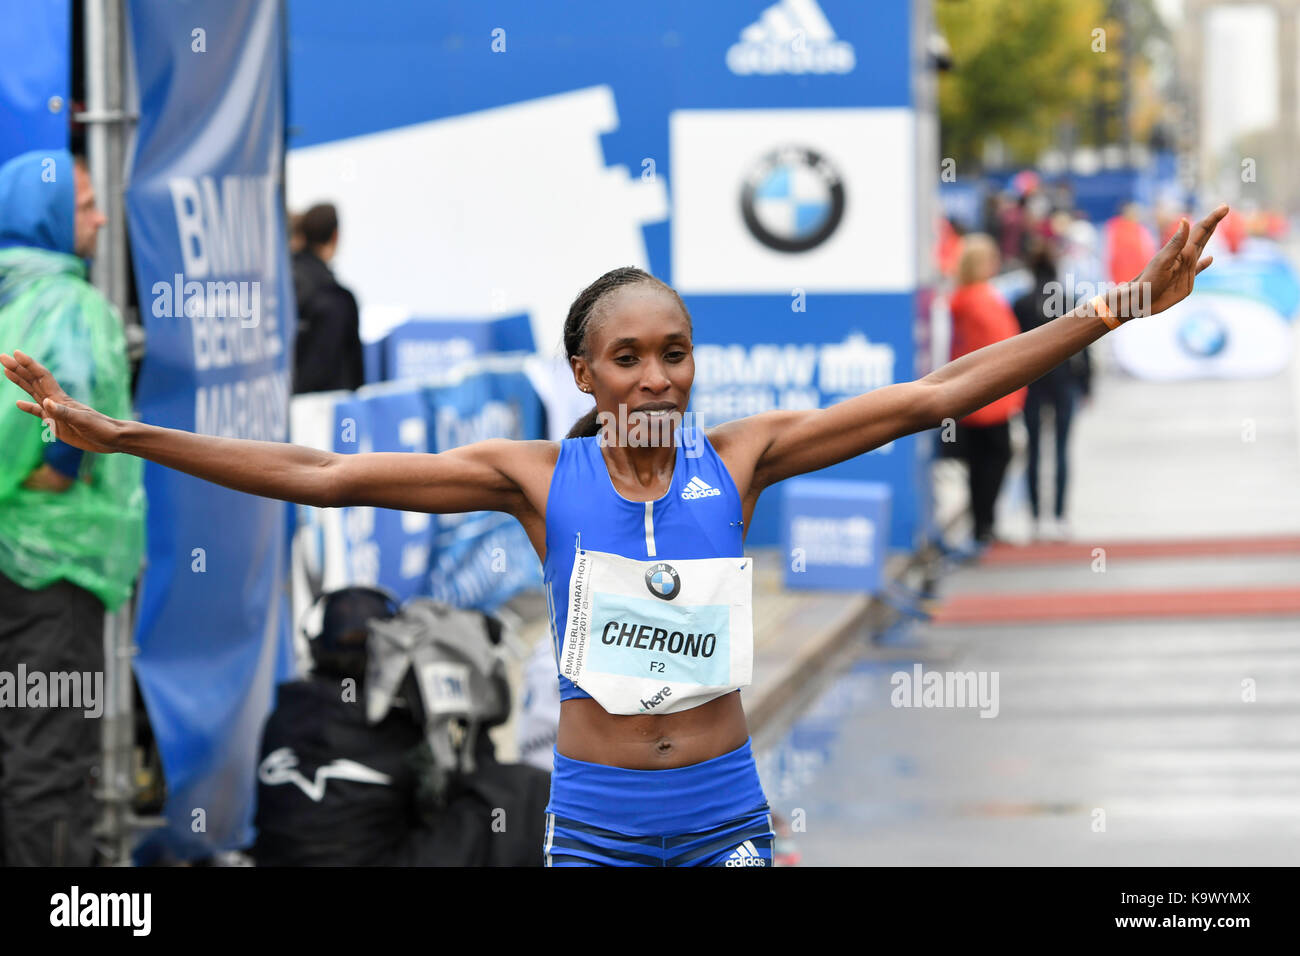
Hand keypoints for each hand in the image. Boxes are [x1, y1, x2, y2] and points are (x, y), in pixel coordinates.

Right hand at [1, 349, 122, 453]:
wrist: (112, 439)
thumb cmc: (101, 428)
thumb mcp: (82, 421)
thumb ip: (63, 413)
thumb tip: (45, 403)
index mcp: (61, 399)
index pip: (41, 377)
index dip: (29, 365)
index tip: (16, 353)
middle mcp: (56, 402)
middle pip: (33, 381)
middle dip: (18, 368)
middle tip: (3, 356)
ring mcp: (55, 411)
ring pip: (33, 392)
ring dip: (20, 381)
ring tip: (7, 370)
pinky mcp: (56, 423)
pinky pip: (38, 413)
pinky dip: (28, 408)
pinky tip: (19, 404)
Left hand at [1122, 204, 1227, 318]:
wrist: (1139, 301)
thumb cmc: (1148, 282)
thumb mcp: (1163, 261)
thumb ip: (1176, 243)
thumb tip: (1185, 220)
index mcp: (1182, 251)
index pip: (1200, 231)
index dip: (1213, 219)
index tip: (1225, 207)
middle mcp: (1185, 258)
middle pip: (1202, 236)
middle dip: (1213, 222)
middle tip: (1224, 208)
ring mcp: (1185, 269)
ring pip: (1201, 249)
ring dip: (1208, 237)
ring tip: (1215, 226)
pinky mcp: (1185, 282)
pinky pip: (1198, 269)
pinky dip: (1205, 263)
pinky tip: (1211, 258)